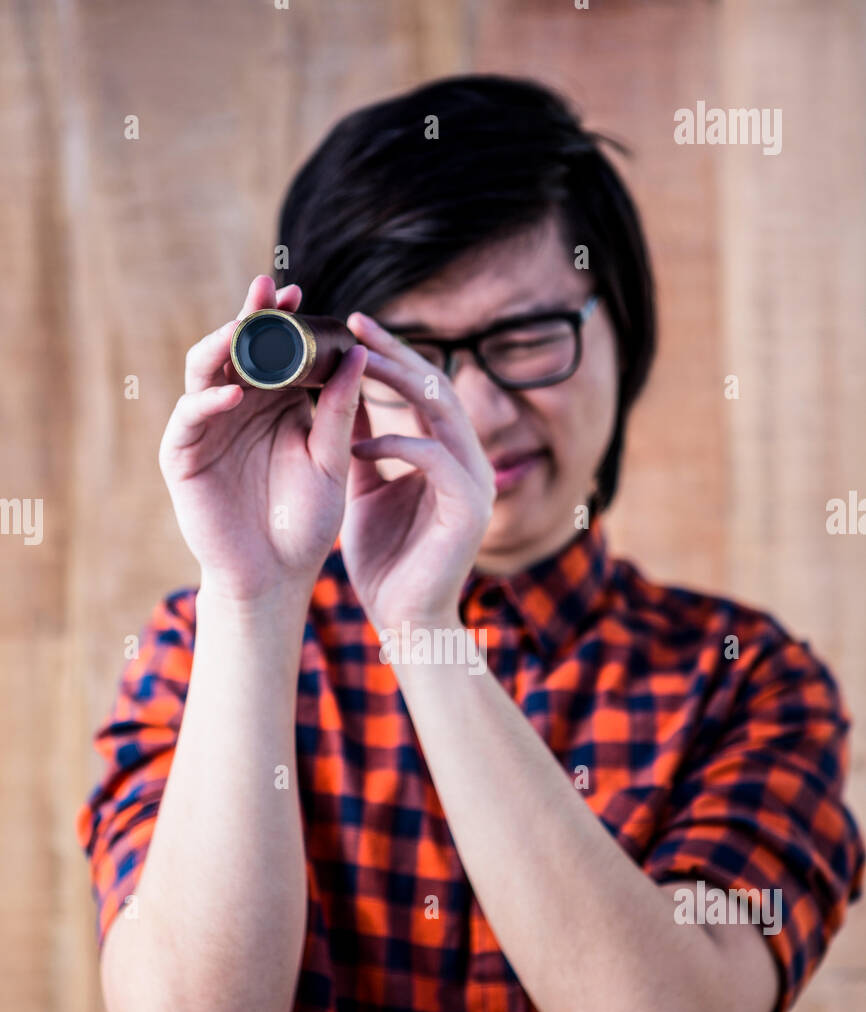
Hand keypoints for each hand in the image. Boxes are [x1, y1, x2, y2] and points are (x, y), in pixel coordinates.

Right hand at [158, 276, 367, 603]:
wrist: (276, 578)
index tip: (301, 293)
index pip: (274, 349)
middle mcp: (237, 407)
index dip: (282, 319)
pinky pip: (189, 418)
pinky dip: (208, 400)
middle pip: (236, 349)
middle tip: (268, 289)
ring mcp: (206, 428)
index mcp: (274, 403)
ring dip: (222, 345)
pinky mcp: (182, 456)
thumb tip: (359, 353)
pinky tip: (234, 391)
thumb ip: (340, 410)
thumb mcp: (331, 461)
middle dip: (249, 317)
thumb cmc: (304, 524)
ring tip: (244, 327)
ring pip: (204, 371)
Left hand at [341, 312, 494, 632]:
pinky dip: (395, 442)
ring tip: (355, 360)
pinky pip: (433, 457)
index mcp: (447, 454)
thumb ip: (358, 445)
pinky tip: (358, 441)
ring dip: (397, 380)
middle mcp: (469, 461)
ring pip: (441, 409)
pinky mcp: (468, 509)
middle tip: (355, 322)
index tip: (351, 327)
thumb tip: (333, 397)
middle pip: (437, 385)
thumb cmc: (386, 562)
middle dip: (395, 352)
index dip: (391, 354)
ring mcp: (475, 483)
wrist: (404, 622)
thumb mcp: (363, 490)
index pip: (424, 387)